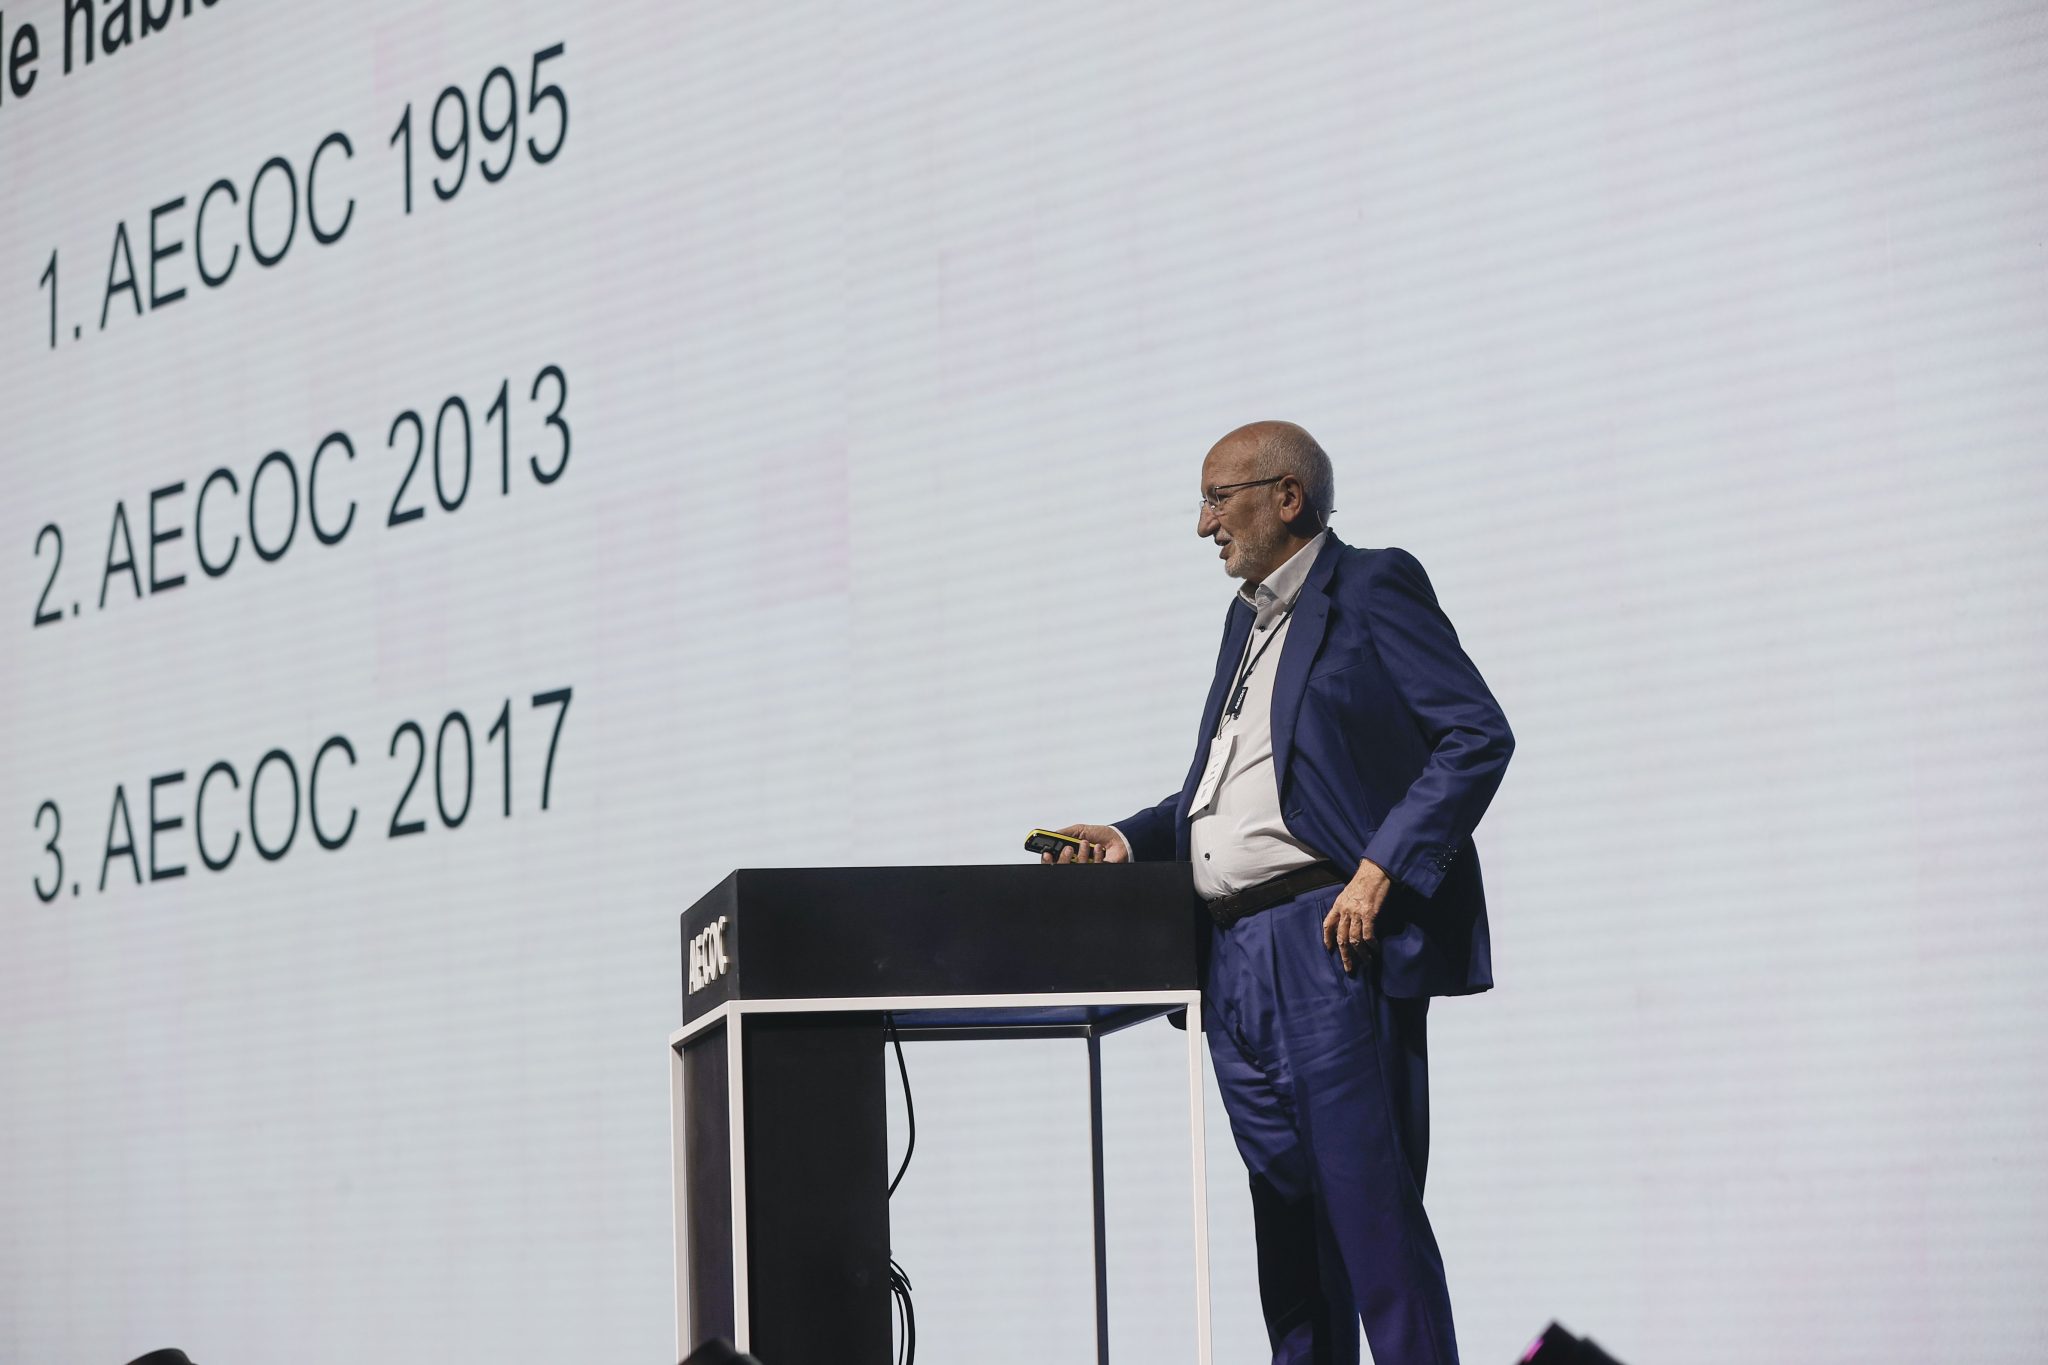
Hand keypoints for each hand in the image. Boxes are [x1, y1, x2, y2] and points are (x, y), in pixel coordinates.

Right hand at [1041, 823, 1127, 864]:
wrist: (1119, 838)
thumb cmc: (1099, 835)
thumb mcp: (1080, 830)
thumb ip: (1064, 833)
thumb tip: (1051, 836)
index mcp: (1070, 854)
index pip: (1053, 862)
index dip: (1048, 861)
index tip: (1047, 854)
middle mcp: (1076, 864)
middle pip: (1061, 869)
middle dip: (1063, 859)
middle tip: (1068, 849)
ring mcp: (1087, 870)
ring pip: (1077, 869)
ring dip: (1082, 854)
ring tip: (1087, 843)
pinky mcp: (1099, 872)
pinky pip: (1093, 869)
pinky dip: (1096, 856)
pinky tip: (1099, 848)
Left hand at [1323, 858, 1391, 972]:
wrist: (1375, 871)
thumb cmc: (1364, 881)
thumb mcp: (1348, 893)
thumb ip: (1346, 906)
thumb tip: (1348, 920)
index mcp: (1338, 905)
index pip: (1327, 924)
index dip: (1327, 938)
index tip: (1329, 949)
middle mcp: (1345, 911)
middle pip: (1341, 938)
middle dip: (1345, 955)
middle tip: (1349, 968)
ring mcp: (1356, 913)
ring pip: (1354, 939)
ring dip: (1360, 954)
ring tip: (1366, 962)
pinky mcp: (1369, 914)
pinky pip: (1368, 934)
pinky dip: (1371, 945)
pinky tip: (1375, 949)